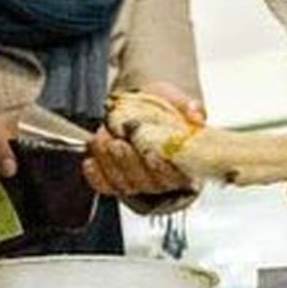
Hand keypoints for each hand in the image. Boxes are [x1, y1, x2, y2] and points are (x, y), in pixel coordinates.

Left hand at [84, 82, 202, 197]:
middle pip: (149, 183)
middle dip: (130, 163)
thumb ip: (189, 107)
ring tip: (104, 141)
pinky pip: (106, 186)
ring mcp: (140, 182)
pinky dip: (97, 176)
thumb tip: (195, 114)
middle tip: (120, 142)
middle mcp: (164, 178)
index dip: (163, 169)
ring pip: (126, 184)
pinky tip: (91, 161)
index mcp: (186, 163)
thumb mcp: (177, 101)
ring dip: (112, 164)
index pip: (177, 176)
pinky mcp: (118, 182)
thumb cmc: (162, 108)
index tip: (151, 153)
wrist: (141, 106)